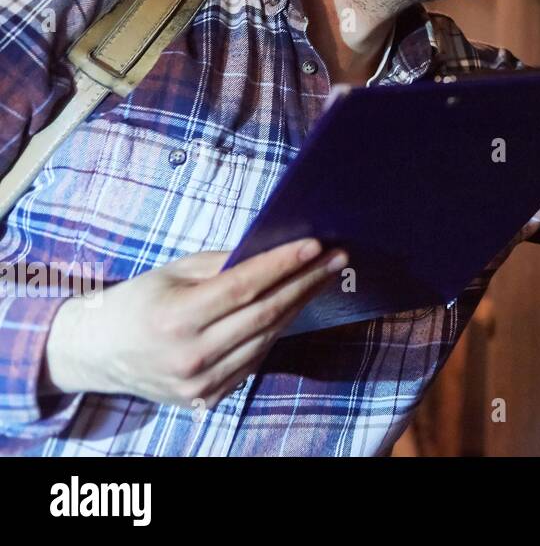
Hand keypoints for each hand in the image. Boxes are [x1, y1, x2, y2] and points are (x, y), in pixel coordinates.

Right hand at [43, 239, 347, 408]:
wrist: (97, 353)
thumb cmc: (137, 302)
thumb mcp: (172, 273)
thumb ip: (222, 264)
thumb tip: (274, 250)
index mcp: (175, 319)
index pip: (244, 287)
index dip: (283, 265)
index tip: (316, 245)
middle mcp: (189, 356)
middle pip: (265, 314)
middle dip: (306, 282)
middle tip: (338, 259)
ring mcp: (200, 384)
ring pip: (266, 339)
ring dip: (299, 306)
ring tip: (323, 279)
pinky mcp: (207, 398)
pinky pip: (254, 360)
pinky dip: (276, 332)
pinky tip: (293, 308)